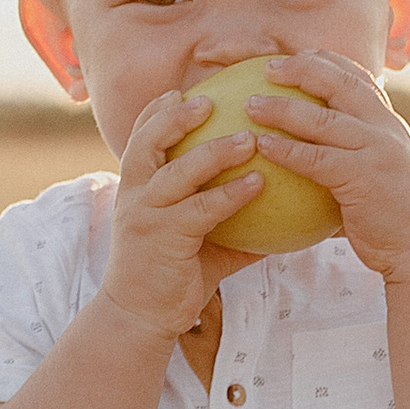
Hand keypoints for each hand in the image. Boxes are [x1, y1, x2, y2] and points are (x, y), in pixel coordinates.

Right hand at [98, 88, 265, 335]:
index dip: (158, 111)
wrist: (140, 318)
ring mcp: (146, 216)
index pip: (141, 138)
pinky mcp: (162, 238)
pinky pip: (201, 209)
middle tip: (210, 99)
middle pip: (148, 141)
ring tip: (248, 137)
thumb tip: (273, 200)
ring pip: (177, 171)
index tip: (182, 91)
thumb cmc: (172, 275)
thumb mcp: (198, 239)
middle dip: (175, 116)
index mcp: (137, 188)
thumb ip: (226, 216)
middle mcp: (135, 195)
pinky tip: (258, 183)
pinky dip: (230, 194)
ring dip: (213, 150)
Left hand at [245, 54, 409, 285]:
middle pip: (340, 84)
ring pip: (323, 119)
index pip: (359, 78)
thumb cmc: (395, 217)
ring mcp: (376, 151)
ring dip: (283, 108)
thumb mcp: (380, 173)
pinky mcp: (363, 178)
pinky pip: (317, 159)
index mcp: (389, 123)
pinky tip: (263, 145)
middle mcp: (385, 129)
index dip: (327, 60)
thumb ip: (355, 156)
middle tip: (268, 67)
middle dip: (302, 69)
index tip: (298, 55)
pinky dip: (288, 149)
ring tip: (251, 104)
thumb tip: (314, 155)